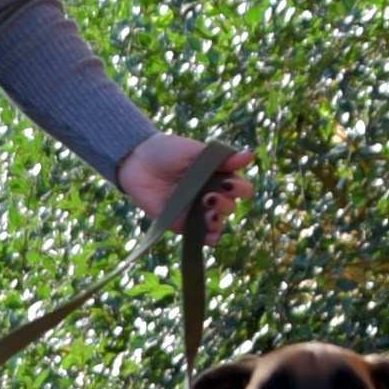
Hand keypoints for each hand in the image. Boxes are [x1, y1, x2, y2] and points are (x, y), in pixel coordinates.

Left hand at [116, 134, 254, 242]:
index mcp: (219, 177)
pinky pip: (201, 237)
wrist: (137, 161)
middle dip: (225, 203)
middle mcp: (212, 195)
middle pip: (232, 206)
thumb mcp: (196, 150)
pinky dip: (208, 238)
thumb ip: (222, 157)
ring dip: (218, 220)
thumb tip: (250, 154)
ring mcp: (197, 212)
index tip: (228, 183)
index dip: (239, 188)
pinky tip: (208, 234)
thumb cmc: (168, 151)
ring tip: (208, 212)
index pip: (241, 188)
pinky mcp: (182, 224)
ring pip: (219, 223)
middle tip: (209, 195)